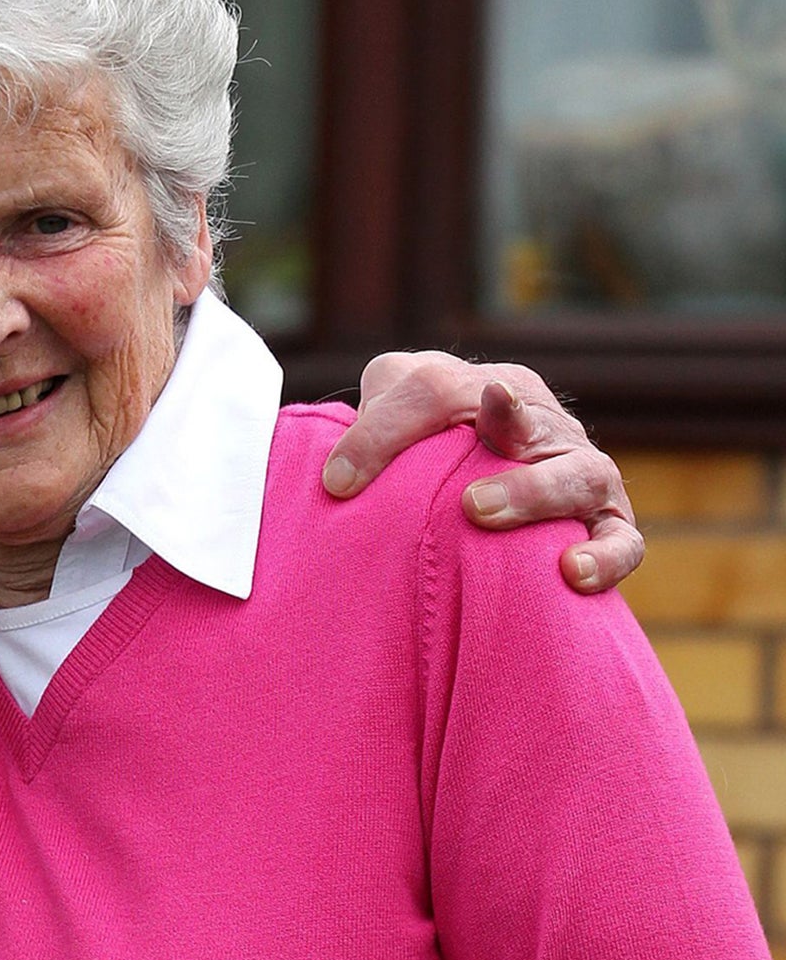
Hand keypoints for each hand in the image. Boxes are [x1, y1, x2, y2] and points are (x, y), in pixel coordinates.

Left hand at [321, 351, 642, 593]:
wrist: (486, 484)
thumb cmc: (429, 446)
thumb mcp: (396, 411)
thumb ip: (373, 422)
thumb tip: (340, 477)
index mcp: (483, 387)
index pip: (434, 389)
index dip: (382, 433)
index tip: (337, 482)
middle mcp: (538, 422)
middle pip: (524, 417)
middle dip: (495, 433)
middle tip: (454, 485)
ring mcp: (579, 469)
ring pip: (579, 474)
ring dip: (532, 493)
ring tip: (481, 512)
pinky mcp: (608, 522)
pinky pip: (622, 540)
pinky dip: (604, 555)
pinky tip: (572, 573)